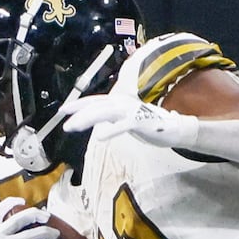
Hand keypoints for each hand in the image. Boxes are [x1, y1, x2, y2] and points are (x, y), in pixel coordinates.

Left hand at [62, 94, 199, 148]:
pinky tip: (99, 137)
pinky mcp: (141, 122)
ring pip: (105, 112)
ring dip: (88, 119)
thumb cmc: (151, 125)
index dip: (79, 104)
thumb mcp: (126, 120)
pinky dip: (111, 130)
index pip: (95, 101)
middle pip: (97, 106)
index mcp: (119, 102)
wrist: (174, 128)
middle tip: (65, 124)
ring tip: (74, 127)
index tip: (63, 110)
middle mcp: (123, 103)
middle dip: (79, 114)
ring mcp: (132, 111)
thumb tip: (100, 122)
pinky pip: (123, 125)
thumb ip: (113, 119)